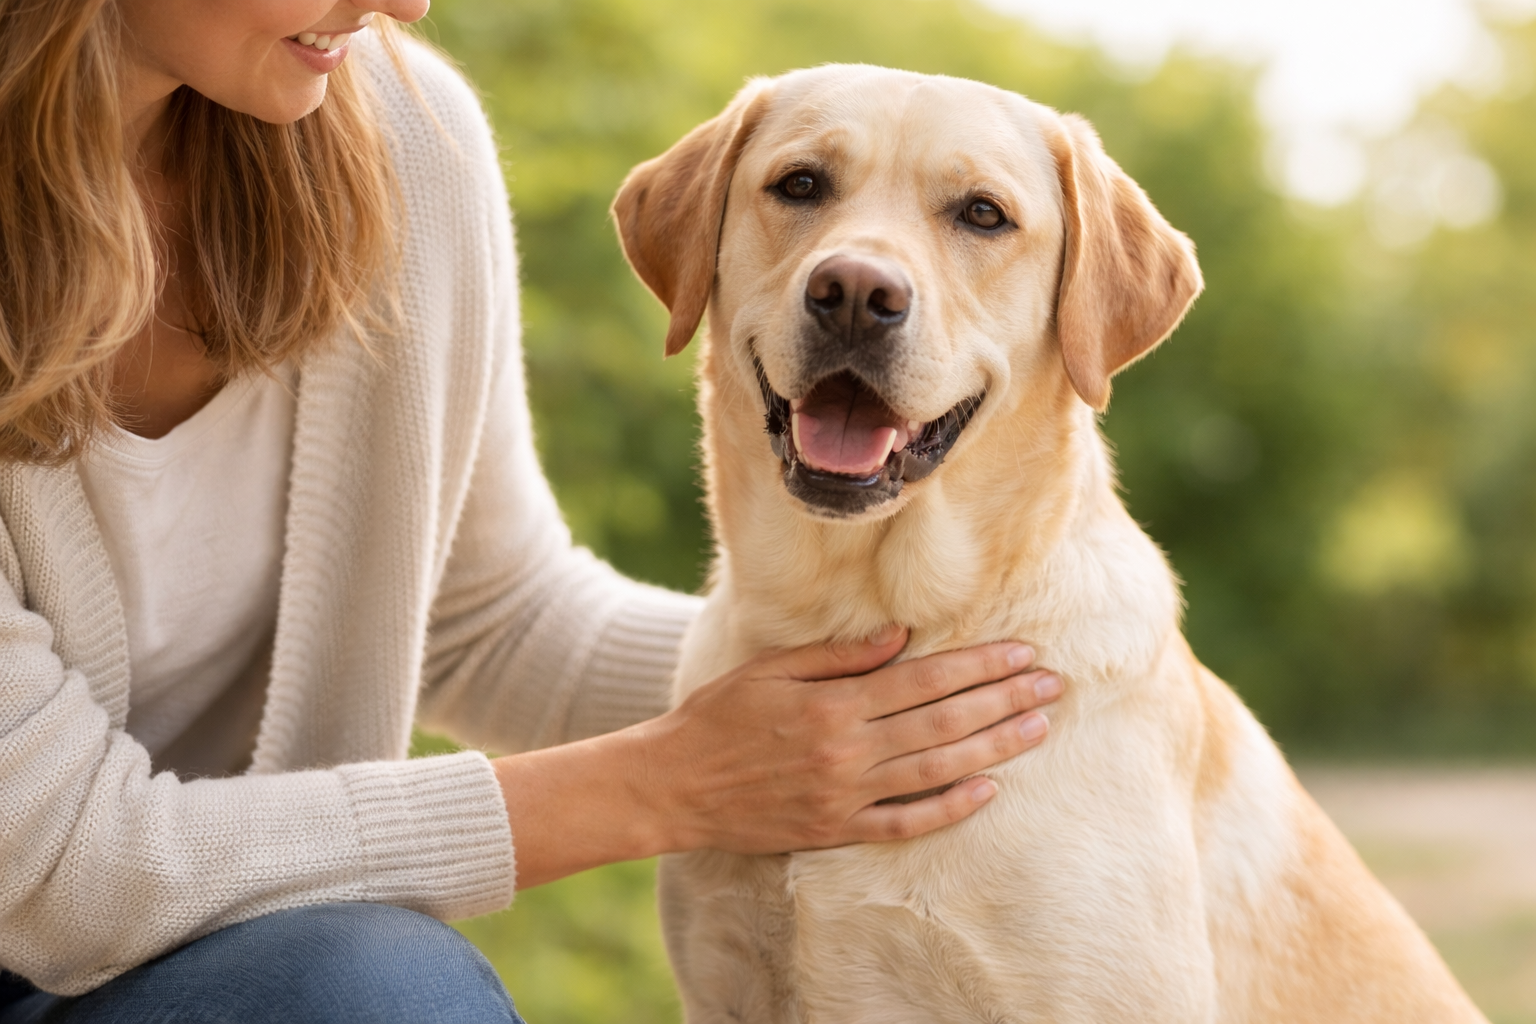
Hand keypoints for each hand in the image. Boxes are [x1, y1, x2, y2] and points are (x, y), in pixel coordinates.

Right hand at [493, 628, 1060, 888]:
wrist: (673, 785)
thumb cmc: (718, 716)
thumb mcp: (772, 668)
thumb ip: (840, 656)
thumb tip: (901, 636)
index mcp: (835, 703)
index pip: (926, 679)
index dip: (980, 665)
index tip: (1023, 651)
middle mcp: (849, 750)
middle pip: (945, 720)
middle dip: (1006, 700)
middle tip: (1055, 685)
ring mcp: (846, 794)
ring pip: (938, 768)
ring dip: (995, 746)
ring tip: (1039, 727)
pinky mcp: (837, 829)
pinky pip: (906, 822)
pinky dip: (950, 807)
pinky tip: (987, 789)